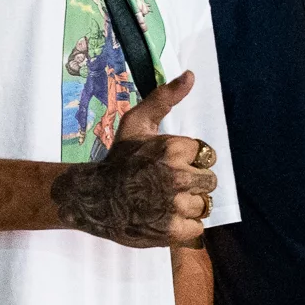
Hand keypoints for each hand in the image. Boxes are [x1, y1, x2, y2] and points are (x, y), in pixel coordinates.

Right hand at [52, 71, 216, 247]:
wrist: (94, 198)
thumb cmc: (118, 159)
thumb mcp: (137, 121)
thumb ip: (165, 97)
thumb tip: (190, 75)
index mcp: (174, 148)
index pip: (206, 154)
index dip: (190, 159)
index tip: (170, 163)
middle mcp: (177, 175)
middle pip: (210, 181)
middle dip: (193, 182)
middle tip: (168, 184)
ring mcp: (175, 205)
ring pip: (204, 205)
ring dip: (188, 205)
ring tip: (165, 201)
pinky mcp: (172, 230)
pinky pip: (197, 228)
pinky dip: (185, 226)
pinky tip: (165, 217)